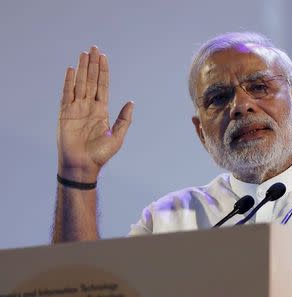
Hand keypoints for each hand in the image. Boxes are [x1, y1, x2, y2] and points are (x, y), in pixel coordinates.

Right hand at [57, 46, 133, 181]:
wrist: (83, 165)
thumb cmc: (100, 154)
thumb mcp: (117, 136)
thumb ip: (124, 119)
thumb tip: (131, 102)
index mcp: (101, 110)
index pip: (103, 86)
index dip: (103, 71)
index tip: (104, 57)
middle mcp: (89, 106)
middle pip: (91, 80)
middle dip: (93, 65)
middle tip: (95, 48)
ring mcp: (76, 108)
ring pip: (80, 83)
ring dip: (82, 68)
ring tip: (84, 53)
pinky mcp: (65, 113)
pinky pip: (67, 94)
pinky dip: (69, 81)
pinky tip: (72, 69)